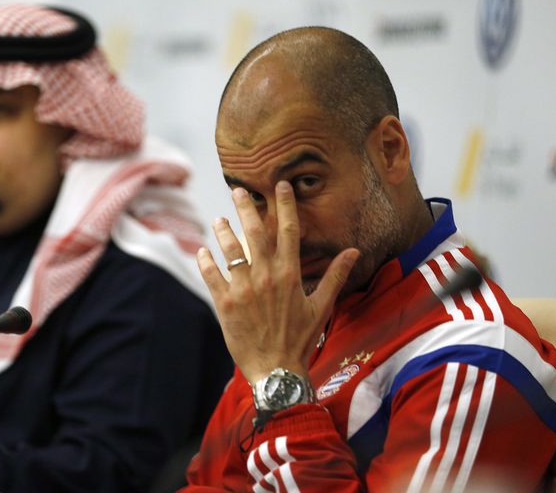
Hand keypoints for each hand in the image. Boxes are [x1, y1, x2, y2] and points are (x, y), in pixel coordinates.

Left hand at [197, 181, 358, 384]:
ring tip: (218, 220)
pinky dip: (206, 261)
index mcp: (290, 274)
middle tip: (238, 191)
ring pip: (229, 251)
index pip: (287, 230)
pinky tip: (203, 251)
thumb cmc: (301, 340)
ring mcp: (243, 289)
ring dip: (222, 232)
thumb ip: (335, 276)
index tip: (279, 186)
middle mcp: (265, 277)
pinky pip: (212, 276)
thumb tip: (353, 251)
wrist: (276, 370)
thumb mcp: (321, 307)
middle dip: (246, 209)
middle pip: (254, 233)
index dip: (284, 205)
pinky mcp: (225, 304)